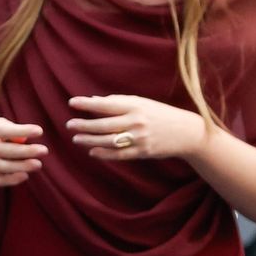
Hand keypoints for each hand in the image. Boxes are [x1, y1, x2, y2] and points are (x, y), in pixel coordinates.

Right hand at [0, 117, 46, 187]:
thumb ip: (9, 129)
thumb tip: (26, 138)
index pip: (4, 130)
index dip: (22, 130)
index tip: (39, 131)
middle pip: (6, 151)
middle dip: (27, 151)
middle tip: (44, 150)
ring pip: (4, 167)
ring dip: (23, 166)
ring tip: (37, 164)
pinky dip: (12, 180)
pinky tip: (25, 175)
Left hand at [67, 95, 205, 160]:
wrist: (186, 132)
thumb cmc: (159, 113)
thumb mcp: (141, 102)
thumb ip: (117, 101)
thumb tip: (93, 101)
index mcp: (135, 106)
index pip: (106, 104)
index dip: (87, 104)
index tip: (72, 103)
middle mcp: (136, 121)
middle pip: (104, 124)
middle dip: (84, 125)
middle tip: (69, 125)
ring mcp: (140, 138)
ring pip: (108, 141)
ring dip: (90, 140)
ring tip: (76, 139)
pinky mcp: (143, 152)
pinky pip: (119, 155)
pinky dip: (104, 154)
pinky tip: (92, 152)